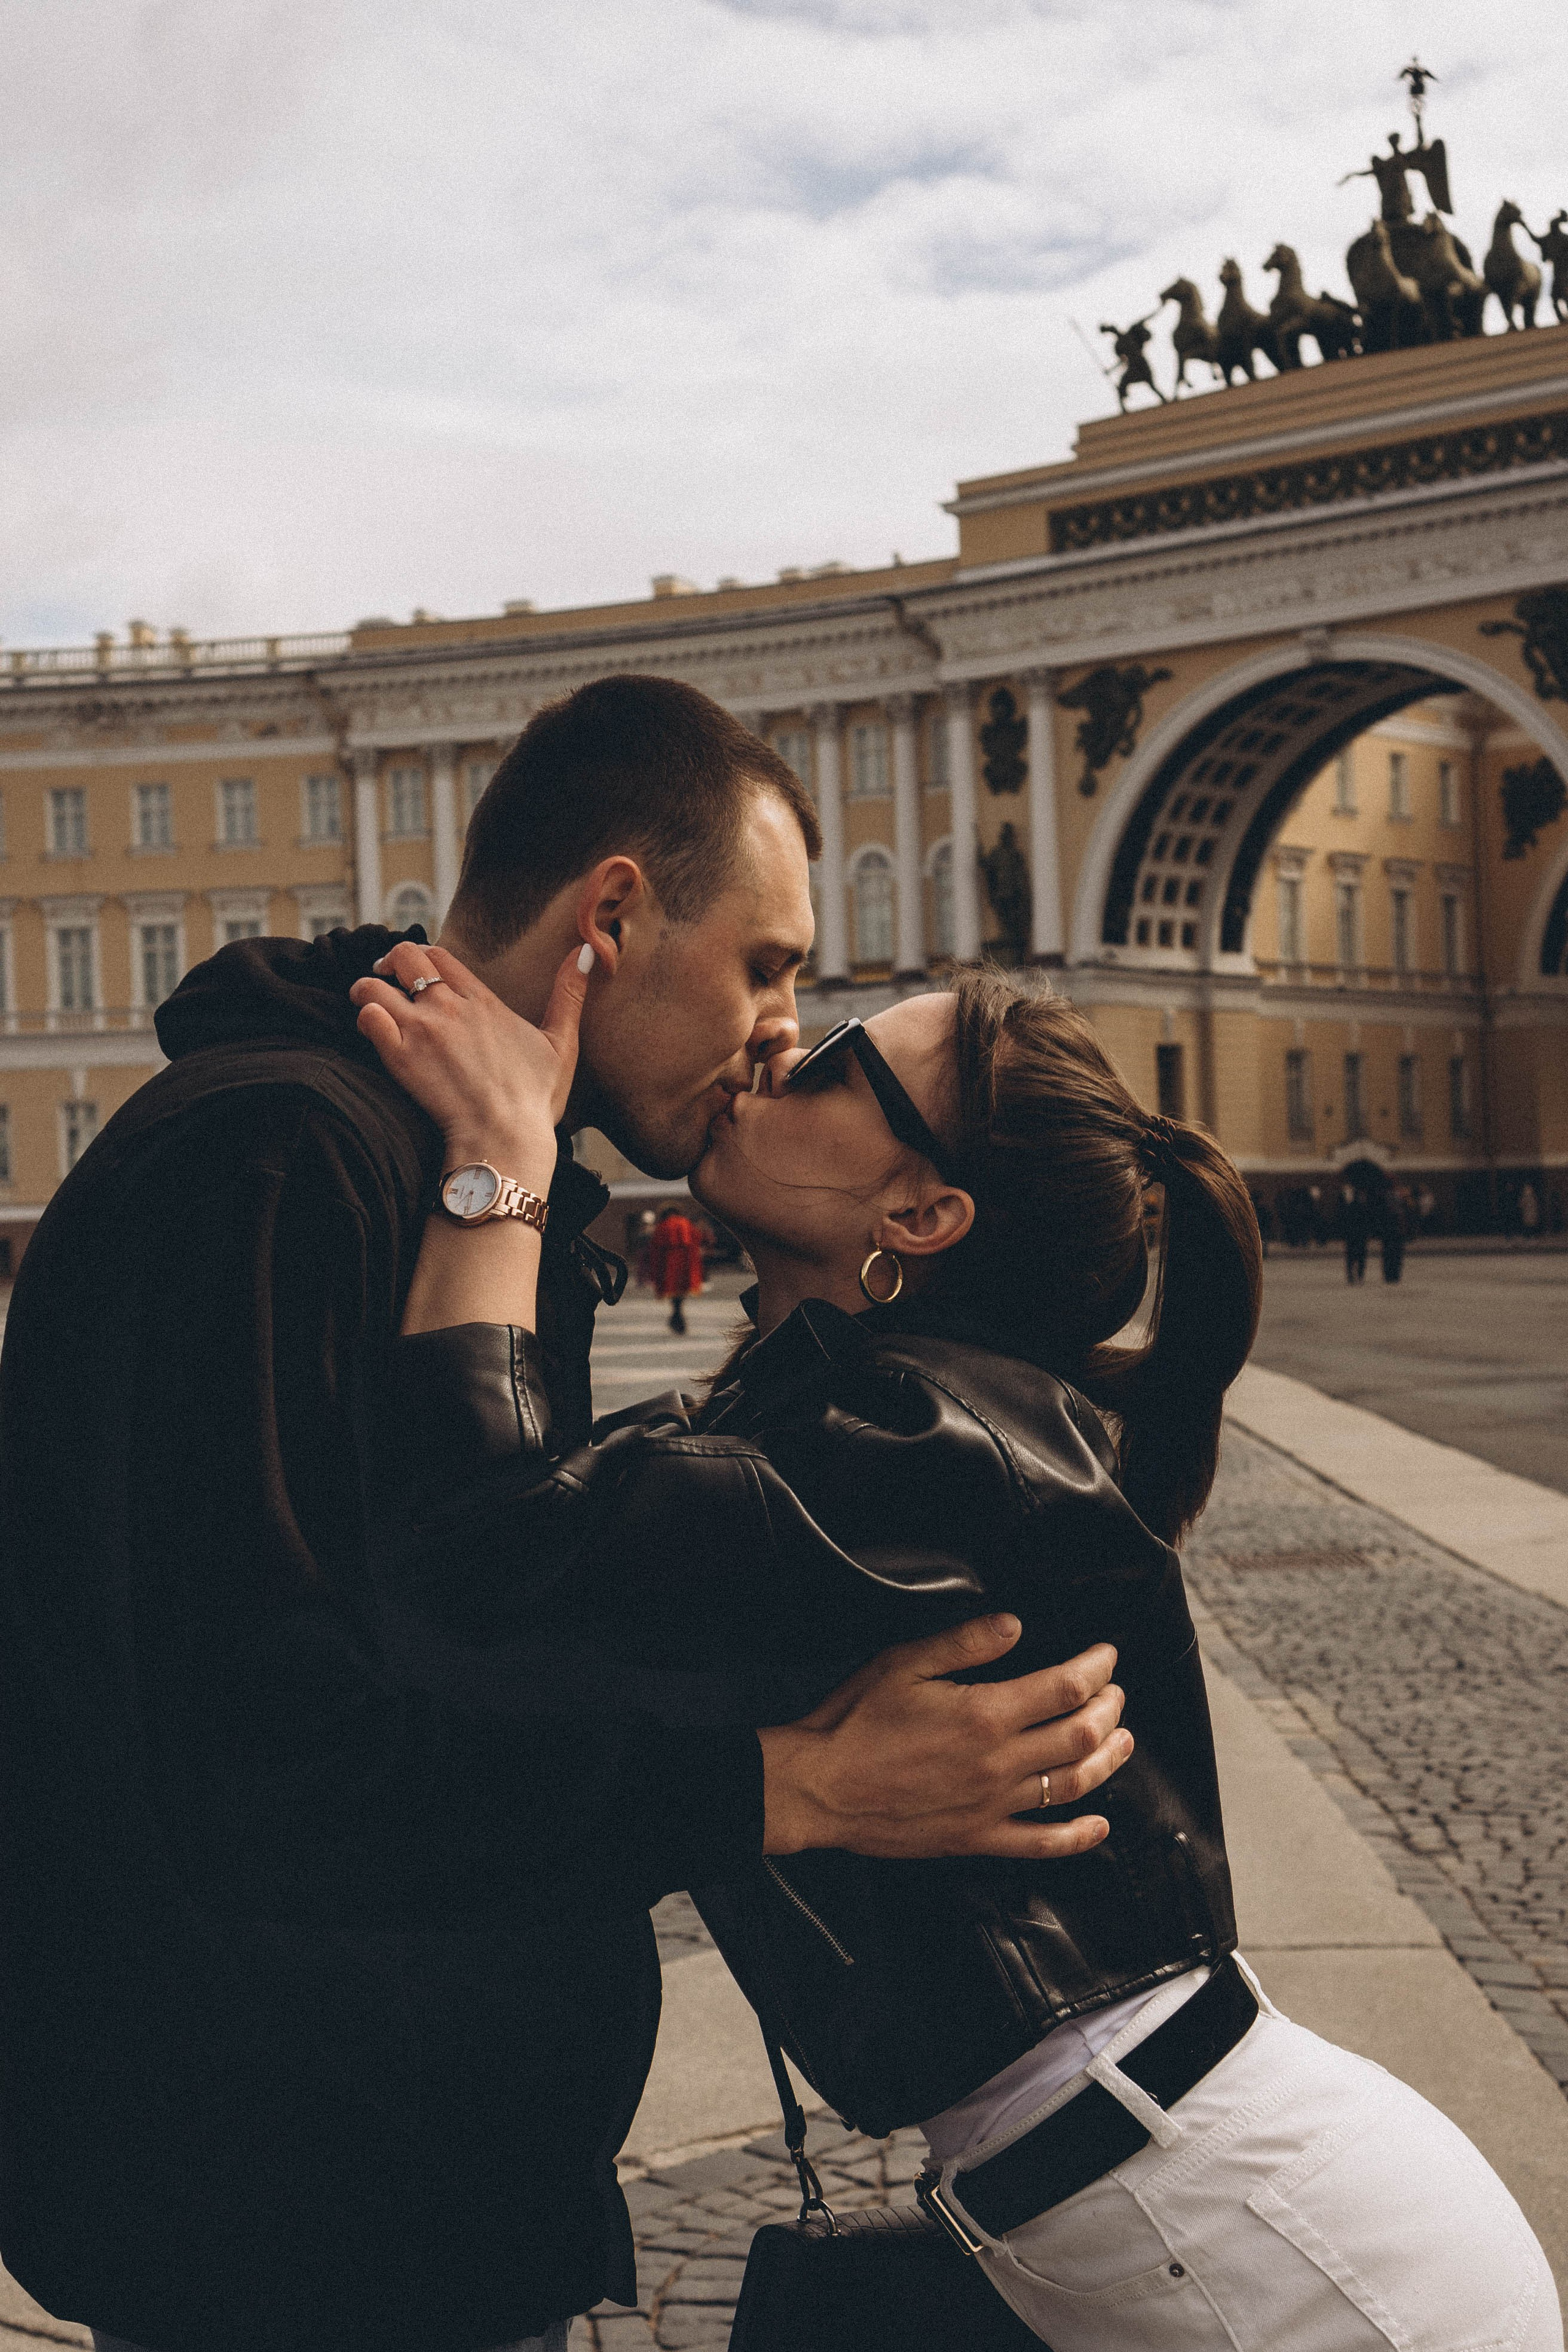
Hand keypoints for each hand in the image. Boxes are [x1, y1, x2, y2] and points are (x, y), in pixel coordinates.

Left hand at [349, 940, 589, 1180]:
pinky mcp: (400, 1056)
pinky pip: (368, 1018)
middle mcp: (449, 1007)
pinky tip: (370, 1029)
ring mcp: (422, 1030)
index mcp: (482, 1001)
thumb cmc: (534, 1099)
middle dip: (389, 962)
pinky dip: (363, 1017)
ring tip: (367, 1001)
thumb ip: (569, 995)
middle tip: (386, 978)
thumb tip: (588, 952)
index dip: (424, 958)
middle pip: (404, 958)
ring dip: (366, 989)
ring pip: (375, 985)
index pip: (440, 955)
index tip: (418, 972)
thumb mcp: (561, 1043)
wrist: (504, 1137)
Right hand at [759, 1621, 1130, 1860]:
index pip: (1065, 1687)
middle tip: (1114, 1692)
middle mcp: (997, 1762)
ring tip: (1121, 1741)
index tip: (1105, 1656)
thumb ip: (965, 1642)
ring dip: (1107, 1761)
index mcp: (984, 1713)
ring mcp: (992, 1805)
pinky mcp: (977, 1838)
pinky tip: (1098, 1826)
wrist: (819, 1788)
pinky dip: (1078, 1838)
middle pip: (1079, 1735)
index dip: (1095, 1669)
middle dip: (1108, 1709)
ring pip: (1072, 1786)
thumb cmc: (854, 1722)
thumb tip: (1014, 1625)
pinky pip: (1040, 1844)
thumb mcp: (904, 1663)